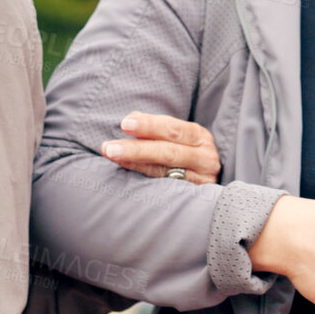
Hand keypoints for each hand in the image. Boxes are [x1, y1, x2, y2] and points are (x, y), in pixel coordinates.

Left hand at [100, 112, 220, 183]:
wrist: (204, 181)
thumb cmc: (186, 153)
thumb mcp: (177, 138)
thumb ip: (155, 129)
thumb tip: (132, 117)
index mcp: (199, 137)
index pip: (173, 129)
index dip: (149, 125)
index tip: (125, 123)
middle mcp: (205, 157)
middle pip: (168, 152)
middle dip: (137, 148)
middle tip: (110, 147)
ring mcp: (200, 180)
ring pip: (164, 171)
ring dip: (134, 163)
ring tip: (111, 156)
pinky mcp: (194, 196)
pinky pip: (164, 188)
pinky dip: (142, 178)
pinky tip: (125, 169)